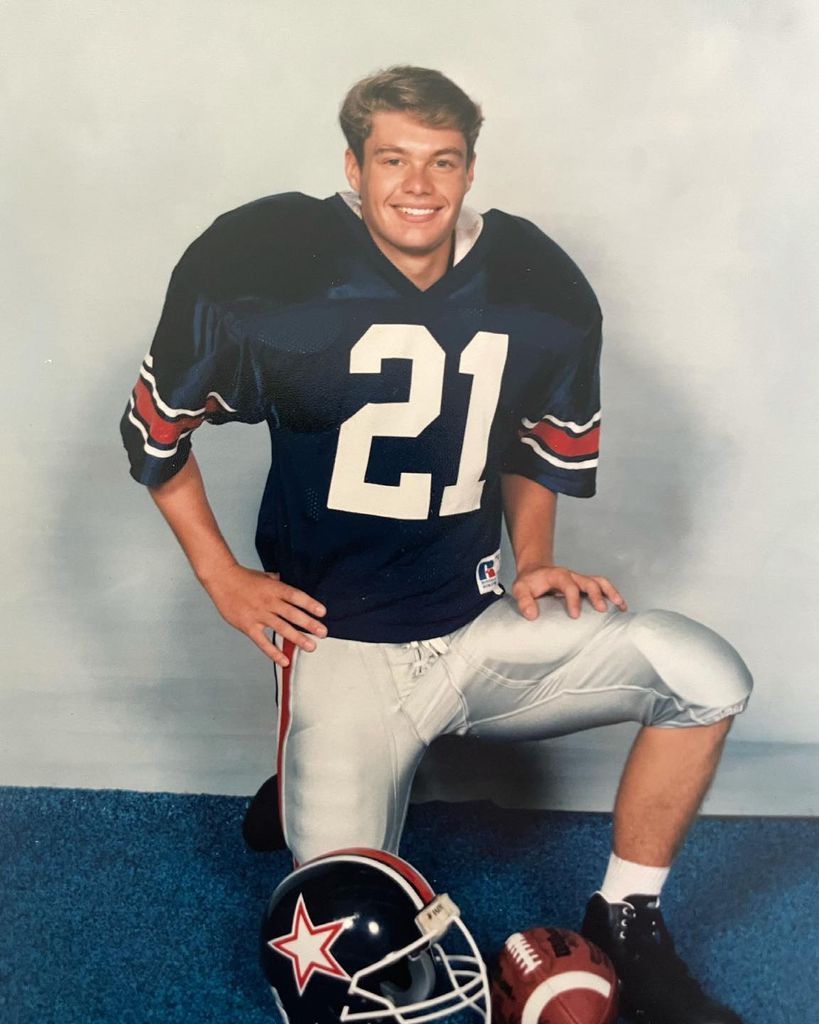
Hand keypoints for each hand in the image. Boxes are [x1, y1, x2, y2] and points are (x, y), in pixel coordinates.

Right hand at [202, 564, 326, 666]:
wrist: (222, 579)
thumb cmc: (244, 577)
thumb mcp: (265, 576)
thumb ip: (280, 582)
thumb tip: (292, 586)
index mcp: (275, 588)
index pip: (296, 596)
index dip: (310, 604)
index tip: (323, 612)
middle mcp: (269, 602)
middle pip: (292, 614)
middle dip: (309, 624)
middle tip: (323, 633)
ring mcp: (258, 615)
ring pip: (281, 628)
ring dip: (297, 638)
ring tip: (311, 647)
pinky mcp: (248, 626)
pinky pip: (263, 642)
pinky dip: (274, 652)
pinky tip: (285, 661)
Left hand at [511, 565, 626, 620]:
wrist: (535, 571)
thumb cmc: (529, 582)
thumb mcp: (520, 589)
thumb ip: (524, 601)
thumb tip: (532, 615)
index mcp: (557, 575)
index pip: (568, 585)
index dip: (573, 599)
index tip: (576, 615)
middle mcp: (572, 576)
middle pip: (589, 582)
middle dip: (596, 595)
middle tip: (602, 610)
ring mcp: (580, 580)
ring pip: (600, 582)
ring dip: (611, 592)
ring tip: (620, 606)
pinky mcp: (585, 585)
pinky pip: (602, 586)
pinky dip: (613, 594)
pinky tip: (621, 606)